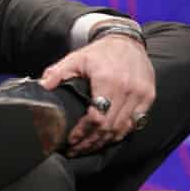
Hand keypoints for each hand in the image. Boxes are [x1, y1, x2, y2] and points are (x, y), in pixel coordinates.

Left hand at [40, 34, 154, 156]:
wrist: (126, 41)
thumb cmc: (99, 52)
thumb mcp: (75, 58)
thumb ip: (57, 73)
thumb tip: (41, 87)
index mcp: (108, 80)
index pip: (97, 117)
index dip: (82, 132)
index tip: (70, 140)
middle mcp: (127, 90)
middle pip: (109, 127)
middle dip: (90, 142)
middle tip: (75, 149)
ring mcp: (141, 95)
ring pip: (123, 129)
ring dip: (104, 142)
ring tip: (88, 147)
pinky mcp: (148, 97)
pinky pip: (135, 123)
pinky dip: (120, 133)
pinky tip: (106, 138)